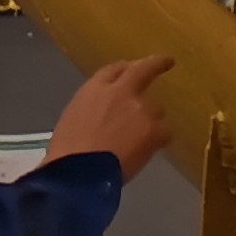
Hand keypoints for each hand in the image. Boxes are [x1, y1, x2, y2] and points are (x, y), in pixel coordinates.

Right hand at [42, 57, 173, 177]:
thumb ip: (94, 108)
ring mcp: (139, 109)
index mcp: (94, 90)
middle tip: (167, 61)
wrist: (80, 174)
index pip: (113, 70)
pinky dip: (158, 141)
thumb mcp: (73, 119)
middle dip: (156, 64)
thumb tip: (107, 114)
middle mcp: (120, 92)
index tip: (131, 69)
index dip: (125, 70)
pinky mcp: (154, 129)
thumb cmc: (68, 153)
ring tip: (137, 143)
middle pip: (143, 70)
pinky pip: (165, 132)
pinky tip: (146, 152)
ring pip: (156, 109)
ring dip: (150, 121)